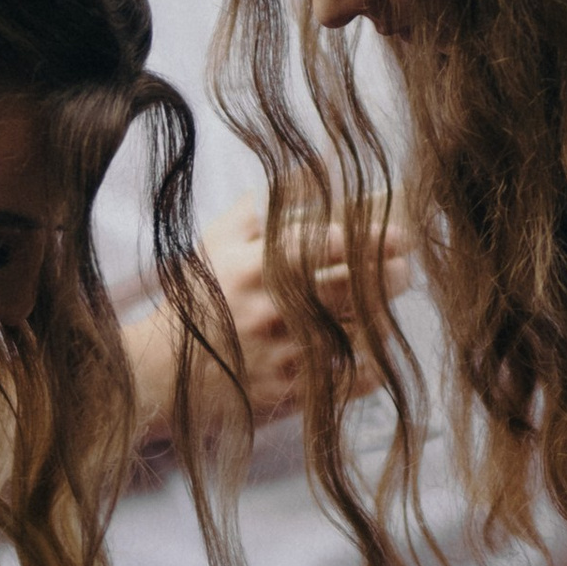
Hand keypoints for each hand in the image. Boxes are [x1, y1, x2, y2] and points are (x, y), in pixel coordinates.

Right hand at [125, 193, 413, 440]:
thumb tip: (307, 172)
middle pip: (352, 289)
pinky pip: (346, 380)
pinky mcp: (285, 393)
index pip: (329, 246)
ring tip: (389, 306)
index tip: (401, 238)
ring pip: (355, 334)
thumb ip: (262, 208)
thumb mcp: (218, 242)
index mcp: (257, 266)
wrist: (161, 371)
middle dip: (389, 277)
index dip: (373, 241)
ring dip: (382, 319)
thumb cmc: (197, 298)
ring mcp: (281, 355)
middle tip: (405, 271)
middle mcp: (272, 310)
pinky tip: (375, 353)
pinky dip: (369, 366)